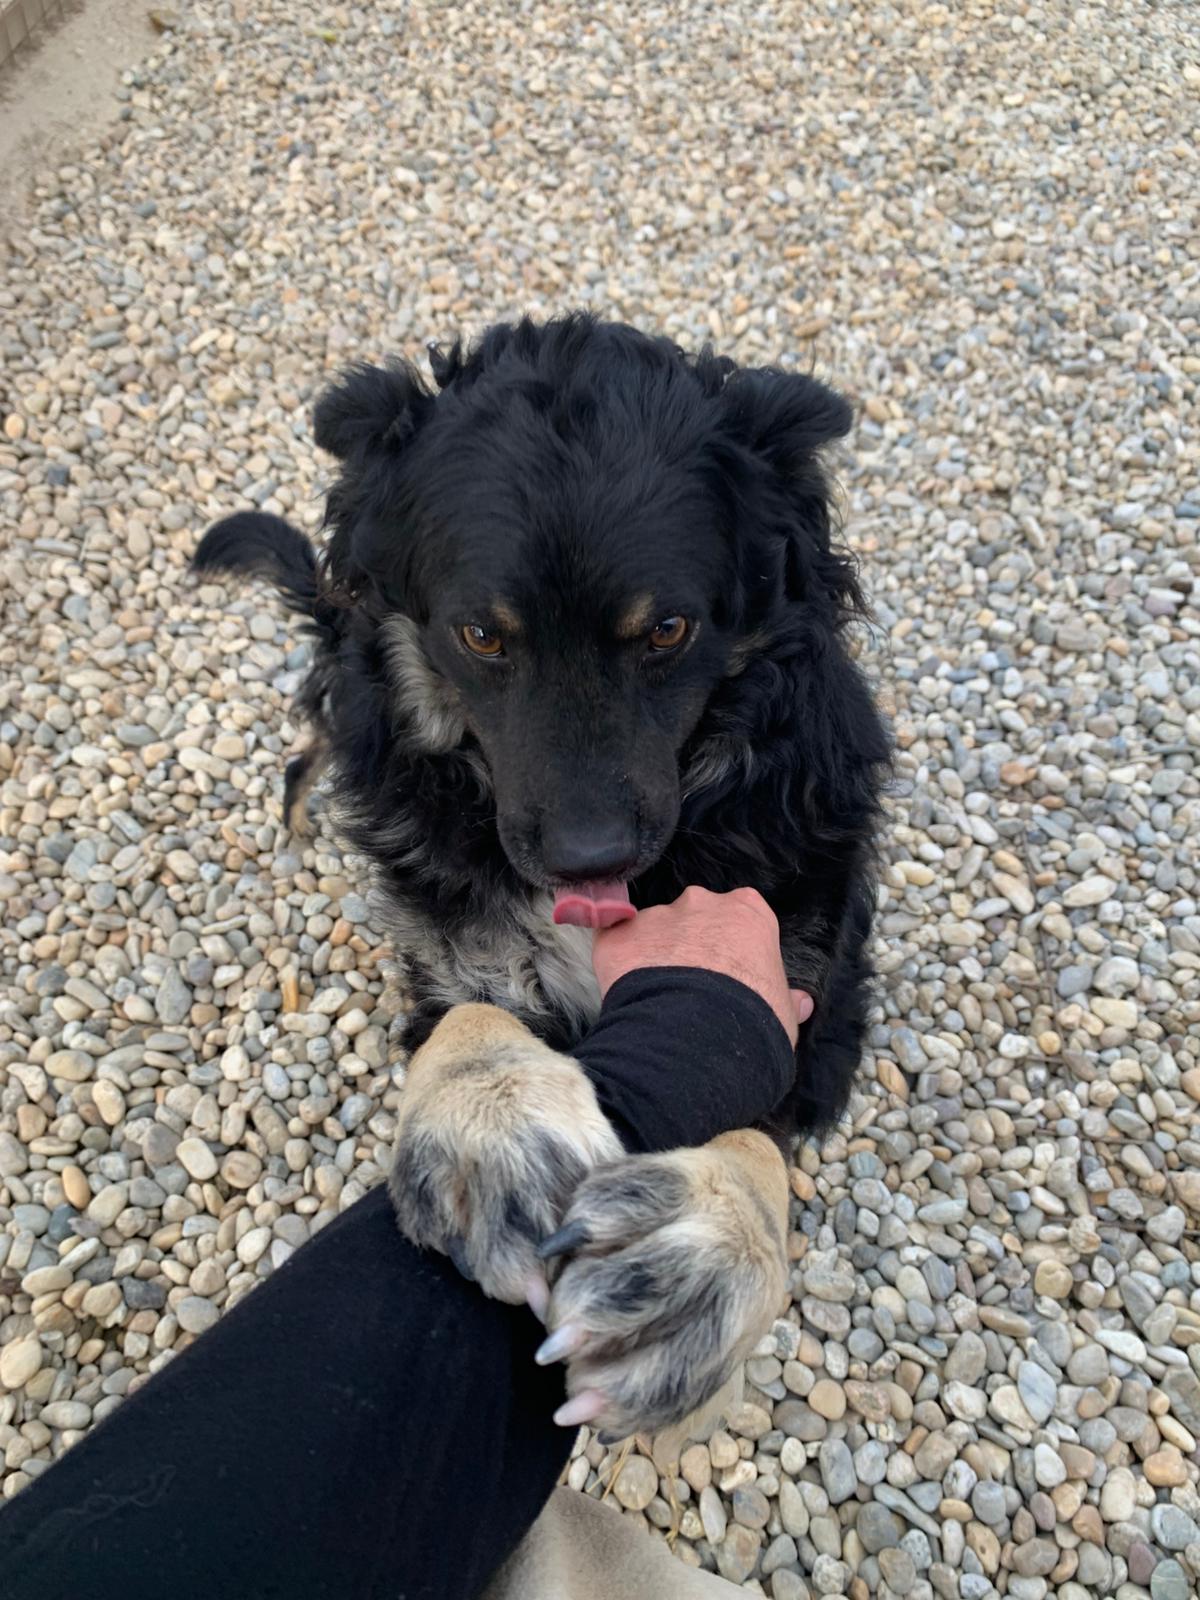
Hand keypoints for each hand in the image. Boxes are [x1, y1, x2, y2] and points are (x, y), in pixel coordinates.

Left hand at [591, 886, 812, 1045]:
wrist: (696, 1040)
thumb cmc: (754, 1024)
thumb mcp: (783, 1015)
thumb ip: (785, 999)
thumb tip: (801, 1002)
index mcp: (748, 912)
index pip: (741, 918)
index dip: (735, 947)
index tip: (732, 974)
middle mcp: (701, 902)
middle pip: (695, 917)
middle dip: (691, 945)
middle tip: (692, 988)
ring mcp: (656, 916)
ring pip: (654, 932)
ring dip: (654, 957)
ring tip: (658, 1000)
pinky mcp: (617, 937)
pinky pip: (616, 945)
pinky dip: (620, 965)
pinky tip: (627, 996)